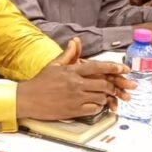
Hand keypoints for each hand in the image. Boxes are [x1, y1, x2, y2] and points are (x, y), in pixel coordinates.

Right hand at [17, 38, 133, 120]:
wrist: (27, 99)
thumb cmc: (40, 82)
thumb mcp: (54, 65)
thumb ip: (68, 54)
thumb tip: (75, 41)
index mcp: (72, 71)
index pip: (97, 67)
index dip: (113, 67)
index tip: (124, 68)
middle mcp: (75, 83)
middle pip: (103, 83)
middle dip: (113, 86)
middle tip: (116, 87)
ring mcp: (75, 98)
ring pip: (100, 97)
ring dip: (105, 97)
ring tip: (104, 96)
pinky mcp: (74, 110)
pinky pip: (94, 109)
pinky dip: (98, 107)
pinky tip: (95, 105)